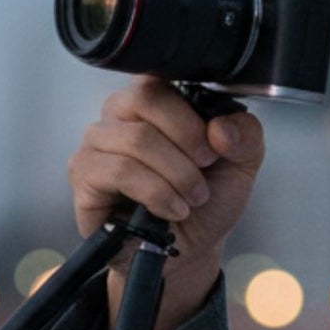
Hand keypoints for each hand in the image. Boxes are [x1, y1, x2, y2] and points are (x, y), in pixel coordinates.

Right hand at [67, 76, 265, 329]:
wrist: (189, 250)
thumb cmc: (205, 201)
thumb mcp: (242, 165)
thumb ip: (245, 135)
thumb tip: (220, 127)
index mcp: (154, 102)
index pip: (160, 79)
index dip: (191, 116)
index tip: (214, 149)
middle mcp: (119, 116)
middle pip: (144, 99)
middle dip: (186, 143)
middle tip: (203, 174)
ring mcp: (96, 144)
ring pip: (135, 139)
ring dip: (176, 175)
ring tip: (190, 199)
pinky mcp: (84, 177)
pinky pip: (118, 171)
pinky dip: (156, 193)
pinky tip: (171, 211)